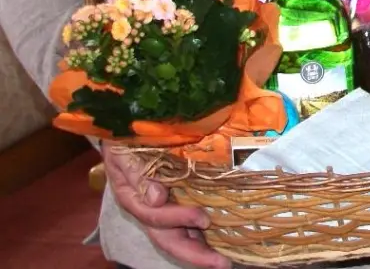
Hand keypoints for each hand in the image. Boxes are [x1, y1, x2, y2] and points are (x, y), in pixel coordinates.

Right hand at [104, 146, 228, 268]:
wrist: (125, 135)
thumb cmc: (123, 141)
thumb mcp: (124, 151)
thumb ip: (137, 173)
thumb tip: (157, 198)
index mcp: (133, 198)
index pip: (154, 217)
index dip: (178, 220)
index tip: (203, 218)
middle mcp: (148, 210)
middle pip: (168, 238)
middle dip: (194, 253)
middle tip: (221, 264)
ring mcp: (163, 209)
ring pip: (180, 236)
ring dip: (202, 250)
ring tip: (225, 261)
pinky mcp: (177, 203)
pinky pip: (189, 224)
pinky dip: (204, 235)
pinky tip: (225, 242)